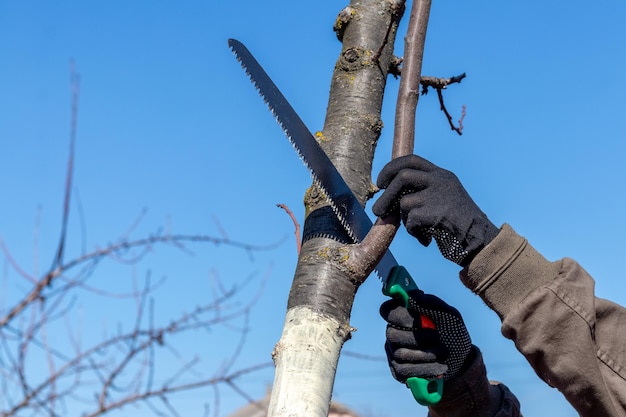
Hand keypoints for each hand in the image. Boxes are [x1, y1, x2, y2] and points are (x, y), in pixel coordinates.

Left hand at [372, 155, 498, 265]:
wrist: (480, 241)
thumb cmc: (457, 224)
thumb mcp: (442, 199)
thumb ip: (421, 194)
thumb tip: (387, 199)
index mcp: (442, 175)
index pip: (412, 160)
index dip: (391, 168)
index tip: (381, 182)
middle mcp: (441, 181)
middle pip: (402, 175)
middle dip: (385, 194)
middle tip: (377, 210)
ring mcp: (440, 196)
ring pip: (405, 202)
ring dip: (402, 219)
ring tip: (414, 229)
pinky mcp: (437, 213)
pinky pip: (411, 221)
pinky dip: (413, 232)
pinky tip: (426, 238)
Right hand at [380, 289, 471, 381]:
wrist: (461, 358)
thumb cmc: (452, 331)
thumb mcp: (449, 315)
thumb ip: (432, 304)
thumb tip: (413, 296)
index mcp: (402, 314)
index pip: (386, 311)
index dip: (399, 315)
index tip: (418, 318)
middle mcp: (394, 332)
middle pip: (392, 334)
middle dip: (418, 338)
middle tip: (437, 337)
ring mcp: (394, 352)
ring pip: (400, 354)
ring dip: (426, 354)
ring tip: (444, 353)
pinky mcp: (399, 370)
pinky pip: (404, 371)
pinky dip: (425, 369)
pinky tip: (439, 367)